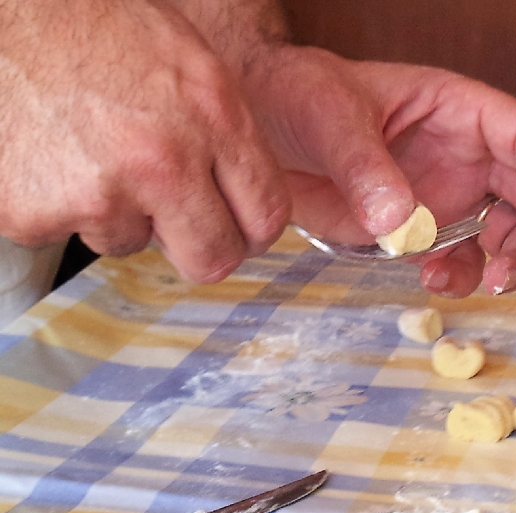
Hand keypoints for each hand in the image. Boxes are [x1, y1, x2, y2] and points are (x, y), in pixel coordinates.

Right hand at [0, 0, 289, 281]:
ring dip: (119, 214)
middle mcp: (162, 161)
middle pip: (211, 260)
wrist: (1, 10)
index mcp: (212, 116)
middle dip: (197, 247)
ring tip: (93, 153)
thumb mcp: (187, 63)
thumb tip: (247, 194)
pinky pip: (69, 233)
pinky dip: (61, 206)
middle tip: (174, 219)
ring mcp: (99, 193)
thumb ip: (224, 133)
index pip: (265, 216)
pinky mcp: (36, 214)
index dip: (253, 232)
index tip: (239, 231)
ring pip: (131, 243)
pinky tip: (54, 157)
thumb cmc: (91, 23)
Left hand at [243, 47, 515, 296]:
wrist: (260, 133)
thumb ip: (363, 164)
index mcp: (458, 110)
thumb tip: (399, 220)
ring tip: (492, 282)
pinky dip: (462, 278)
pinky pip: (463, 261)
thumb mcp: (328, 114)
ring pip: (514, 233)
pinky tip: (435, 282)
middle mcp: (467, 156)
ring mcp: (450, 198)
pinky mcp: (424, 234)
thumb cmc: (299, 95)